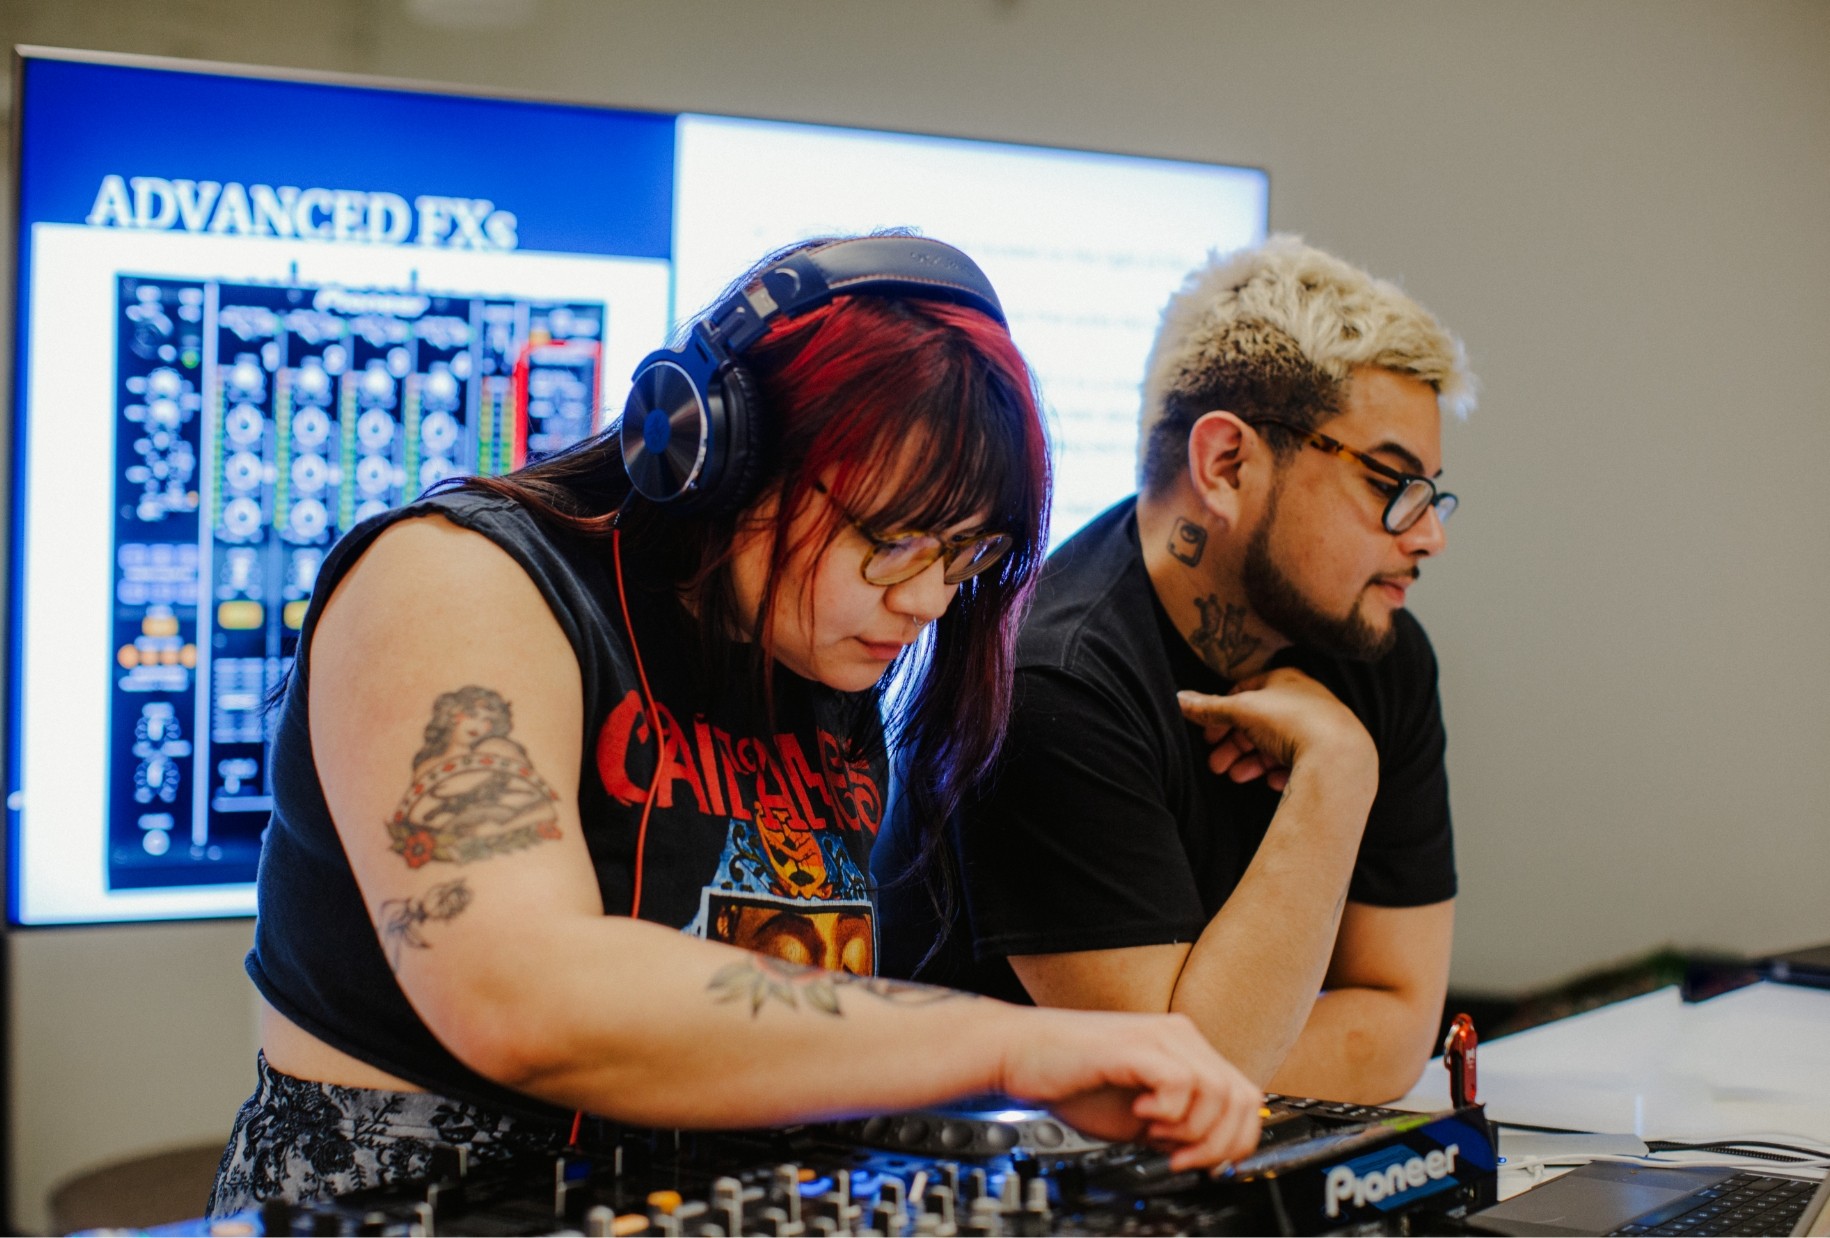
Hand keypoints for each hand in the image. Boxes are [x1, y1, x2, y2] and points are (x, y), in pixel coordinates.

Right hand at [997, 1007, 1262, 1169]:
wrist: (1019, 1055)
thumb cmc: (1070, 1082)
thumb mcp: (1138, 1116)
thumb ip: (1178, 1128)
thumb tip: (1212, 1155)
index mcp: (1184, 1050)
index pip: (1244, 1096)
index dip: (1235, 1139)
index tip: (1204, 1162)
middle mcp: (1178, 1036)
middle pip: (1241, 1096)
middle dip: (1218, 1143)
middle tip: (1180, 1158)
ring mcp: (1159, 1036)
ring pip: (1218, 1092)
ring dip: (1192, 1130)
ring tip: (1155, 1134)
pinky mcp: (1135, 1045)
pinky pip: (1181, 1083)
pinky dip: (1168, 1113)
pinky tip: (1141, 1114)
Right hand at [1177, 668, 1374, 789]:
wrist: (1340, 757)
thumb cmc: (1291, 722)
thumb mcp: (1241, 711)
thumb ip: (1208, 708)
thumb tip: (1178, 699)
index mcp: (1285, 680)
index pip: (1245, 692)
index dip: (1222, 713)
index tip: (1208, 736)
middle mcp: (1305, 699)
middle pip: (1258, 723)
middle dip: (1233, 746)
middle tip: (1215, 766)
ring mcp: (1320, 727)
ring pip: (1277, 745)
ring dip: (1251, 762)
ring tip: (1236, 778)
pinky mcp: (1331, 755)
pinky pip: (1299, 762)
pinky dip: (1280, 772)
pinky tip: (1272, 783)